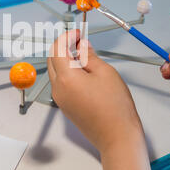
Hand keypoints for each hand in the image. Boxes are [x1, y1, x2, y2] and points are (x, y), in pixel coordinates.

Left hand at [47, 29, 143, 152]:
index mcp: (66, 78)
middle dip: (63, 46)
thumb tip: (82, 46)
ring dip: (66, 59)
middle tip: (80, 40)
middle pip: (52, 59)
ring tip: (85, 55)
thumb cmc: (115, 108)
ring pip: (56, 71)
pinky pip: (61, 83)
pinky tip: (84, 71)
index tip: (77, 33)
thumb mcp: (105, 73)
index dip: (67, 37)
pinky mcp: (65, 106)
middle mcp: (58, 89)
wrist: (117, 136)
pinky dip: (68, 72)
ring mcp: (60, 99)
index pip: (58, 49)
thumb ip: (90, 56)